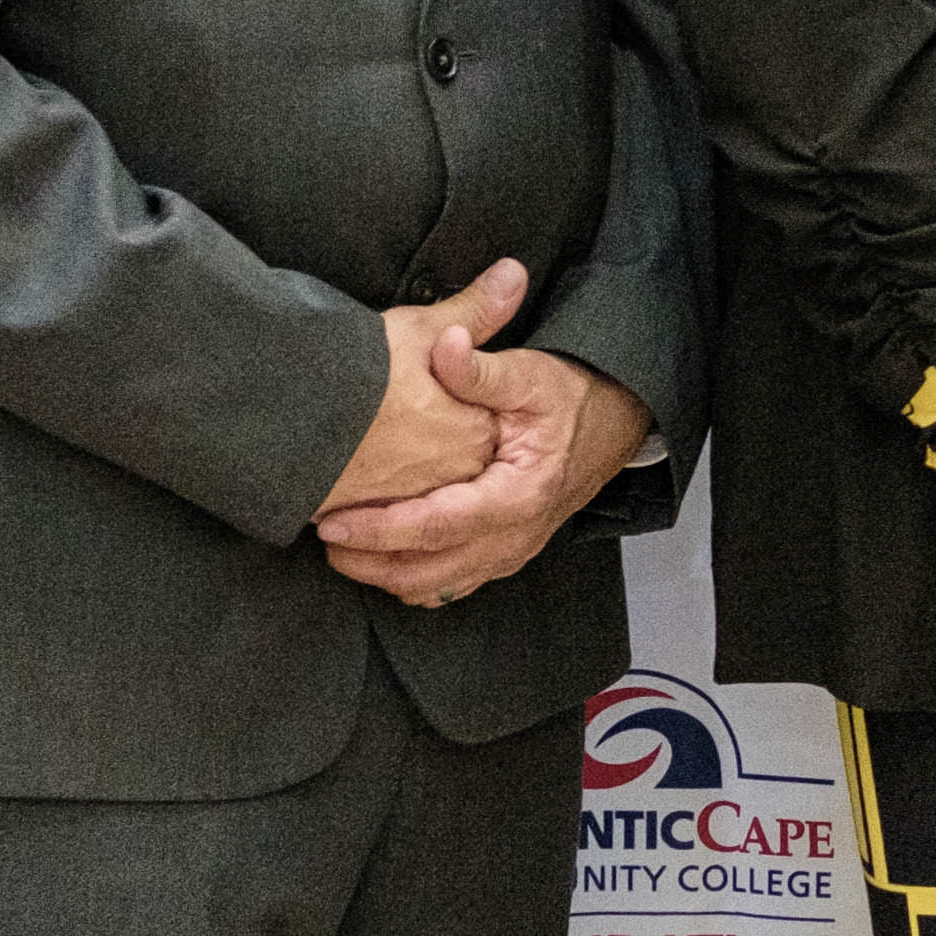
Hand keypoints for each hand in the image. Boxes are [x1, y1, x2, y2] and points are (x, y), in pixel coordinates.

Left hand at [317, 313, 652, 612]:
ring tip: (341, 547)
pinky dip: (409, 579)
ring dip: (382, 574)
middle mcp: (514, 537)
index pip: (435, 526)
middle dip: (367, 562)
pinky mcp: (502, 557)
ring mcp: (509, 553)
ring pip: (432, 588)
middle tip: (321, 536)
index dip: (378, 529)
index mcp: (517, 496)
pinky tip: (382, 555)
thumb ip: (482, 367)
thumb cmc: (568, 400)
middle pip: (425, 573)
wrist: (613, 424)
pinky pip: (447, 586)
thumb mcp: (530, 374)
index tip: (331, 522)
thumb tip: (446, 346)